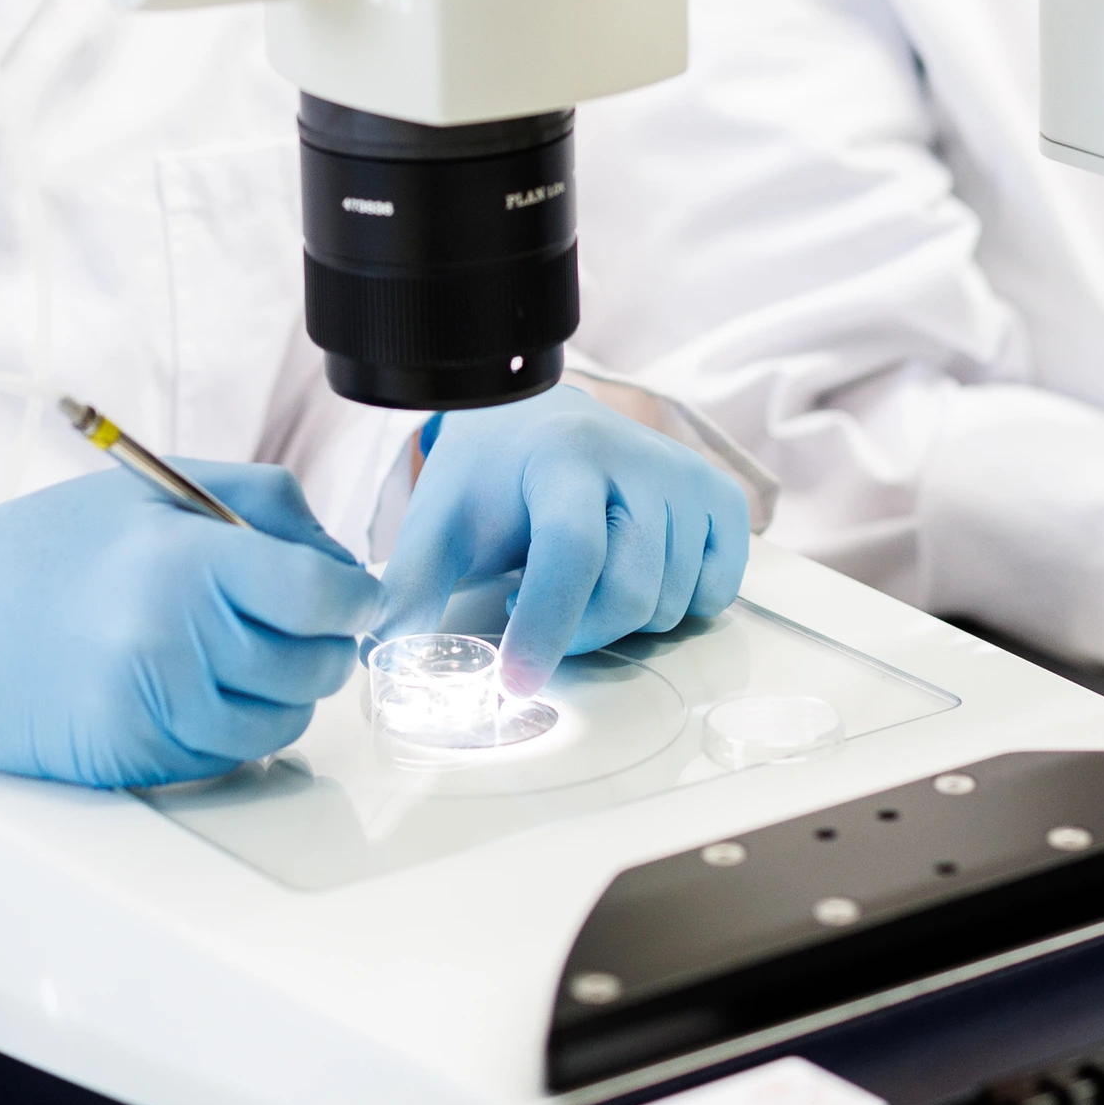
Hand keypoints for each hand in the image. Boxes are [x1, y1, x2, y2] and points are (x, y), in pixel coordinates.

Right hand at [0, 460, 373, 785]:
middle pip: (317, 665)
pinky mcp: (132, 761)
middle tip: (287, 621)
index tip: (350, 594)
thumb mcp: (154, 489)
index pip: (325, 594)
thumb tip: (346, 564)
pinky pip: (228, 758)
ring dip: (277, 694)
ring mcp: (152, 709)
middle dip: (320, 644)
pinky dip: (229, 730)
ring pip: (283, 722)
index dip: (354, 595)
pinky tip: (187, 689)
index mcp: (187, 559)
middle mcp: (174, 639)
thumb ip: (263, 507)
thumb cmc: (45, 547)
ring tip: (228, 653)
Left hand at [378, 384, 750, 692]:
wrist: (538, 422)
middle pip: (628, 592)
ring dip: (620, 619)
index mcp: (564, 455)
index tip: (515, 683)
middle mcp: (638, 457)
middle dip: (578, 629)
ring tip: (580, 579)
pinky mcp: (720, 497)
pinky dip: (678, 606)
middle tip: (531, 606)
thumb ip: (410, 587)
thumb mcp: (439, 522)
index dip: (546, 624)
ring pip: (671, 602)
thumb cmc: (488, 480)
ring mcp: (687, 476)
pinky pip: (716, 593)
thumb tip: (383, 656)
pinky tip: (635, 574)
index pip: (570, 551)